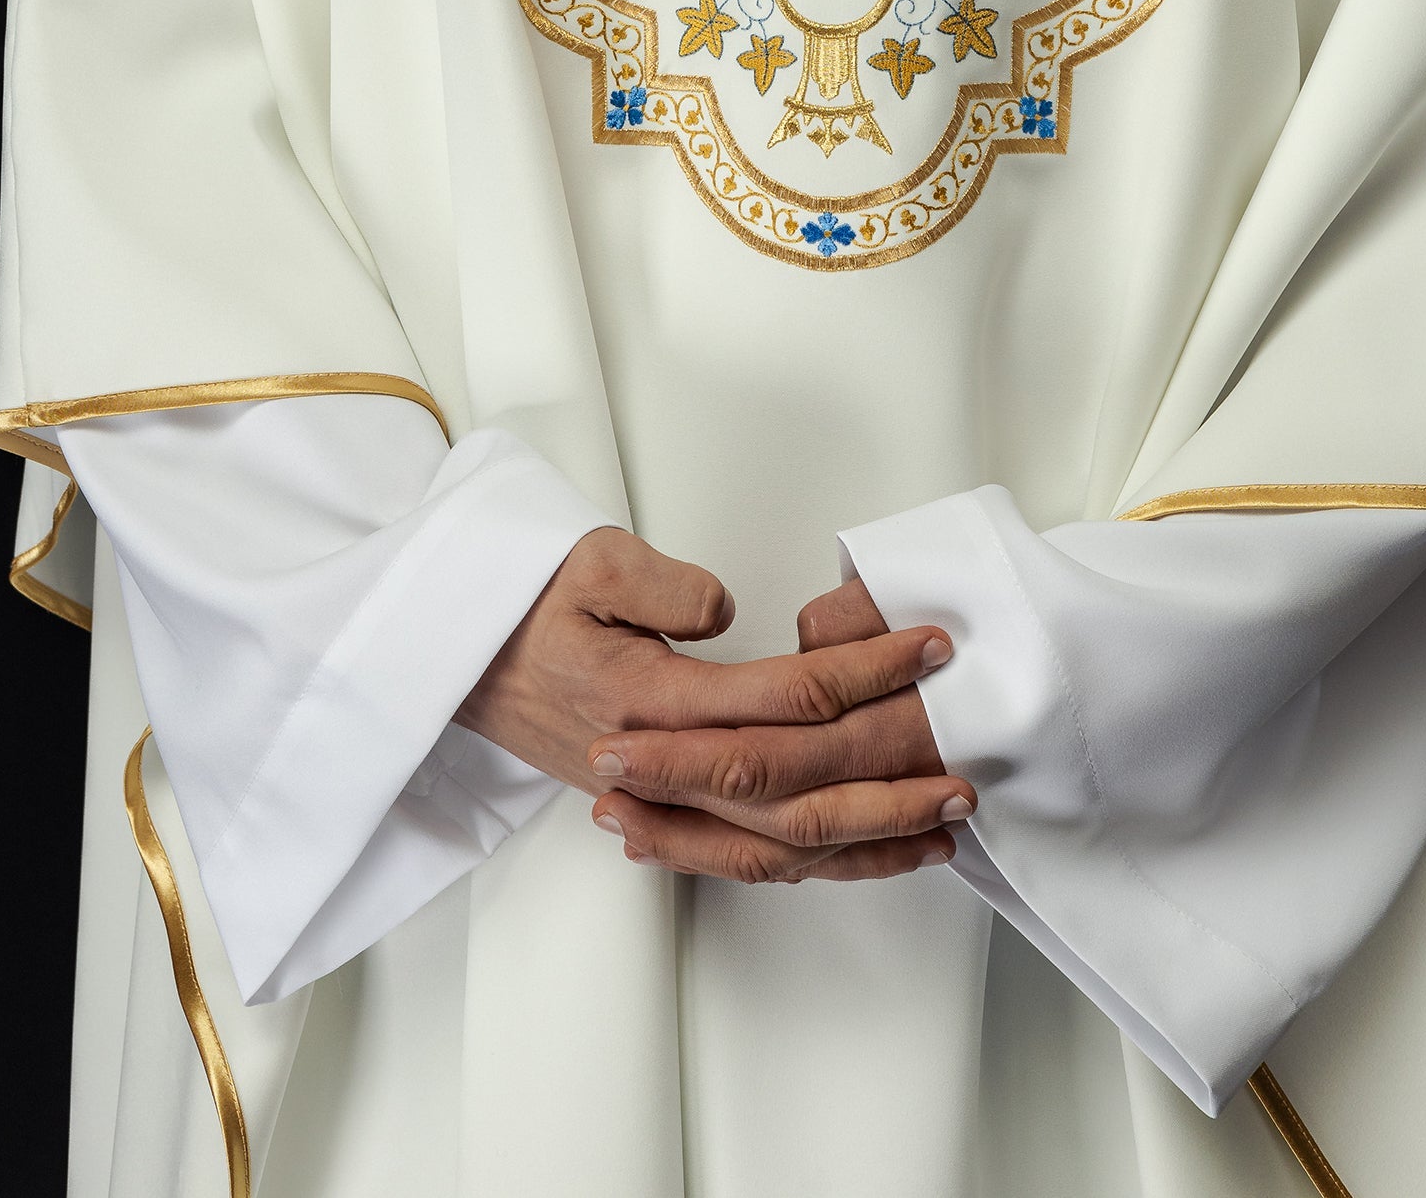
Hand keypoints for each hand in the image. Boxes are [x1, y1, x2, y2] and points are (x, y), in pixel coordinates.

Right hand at [459, 527, 946, 819]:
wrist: (461, 659)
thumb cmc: (529, 601)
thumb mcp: (589, 562)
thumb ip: (663, 588)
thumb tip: (727, 613)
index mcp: (649, 699)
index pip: (781, 698)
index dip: (864, 673)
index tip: (926, 646)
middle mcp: (660, 764)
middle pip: (796, 789)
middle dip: (888, 775)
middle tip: (964, 754)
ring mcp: (661, 800)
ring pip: (779, 843)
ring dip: (867, 838)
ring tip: (942, 824)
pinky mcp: (661, 811)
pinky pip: (748, 856)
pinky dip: (816, 862)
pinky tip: (866, 852)